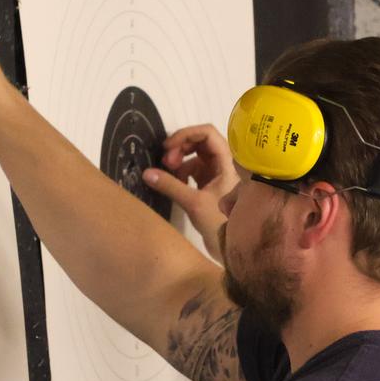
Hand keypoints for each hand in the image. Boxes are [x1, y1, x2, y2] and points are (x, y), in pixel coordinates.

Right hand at [143, 124, 236, 261]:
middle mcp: (224, 163)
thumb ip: (170, 186)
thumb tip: (146, 173)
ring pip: (195, 155)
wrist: (233, 247)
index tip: (168, 147)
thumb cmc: (220, 223)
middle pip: (200, 141)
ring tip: (168, 171)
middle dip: (180, 147)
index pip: (207, 133)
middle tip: (166, 161)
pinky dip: (181, 171)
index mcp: (227, 162)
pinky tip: (174, 182)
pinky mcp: (210, 184)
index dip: (186, 134)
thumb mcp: (193, 203)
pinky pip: (193, 168)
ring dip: (179, 159)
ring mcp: (217, 173)